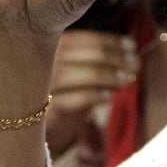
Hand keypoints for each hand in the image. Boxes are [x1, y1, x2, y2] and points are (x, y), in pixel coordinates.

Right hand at [43, 29, 138, 157]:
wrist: (31, 128)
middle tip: (136, 63)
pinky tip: (108, 97)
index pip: (80, 38)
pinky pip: (70, 100)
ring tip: (126, 79)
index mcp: (46, 48)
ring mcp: (37, 86)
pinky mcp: (40, 111)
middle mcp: (38, 62)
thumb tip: (131, 55)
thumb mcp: (74, 72)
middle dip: (112, 56)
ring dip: (106, 75)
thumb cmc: (60, 95)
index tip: (132, 46)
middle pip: (79, 53)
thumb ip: (94, 61)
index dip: (108, 41)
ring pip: (75, 74)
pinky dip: (92, 96)